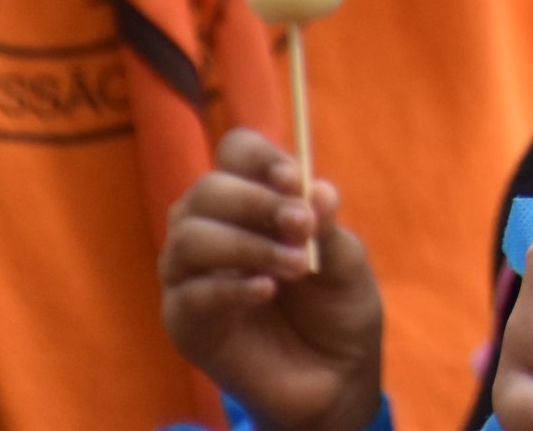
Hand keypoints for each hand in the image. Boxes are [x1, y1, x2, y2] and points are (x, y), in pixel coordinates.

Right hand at [159, 130, 383, 430]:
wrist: (335, 376)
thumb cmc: (337, 308)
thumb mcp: (347, 262)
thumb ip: (327, 226)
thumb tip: (316, 190)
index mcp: (253, 203)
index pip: (235, 154)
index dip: (259, 158)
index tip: (293, 178)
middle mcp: (214, 231)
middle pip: (207, 191)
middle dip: (257, 202)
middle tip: (302, 227)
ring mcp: (192, 276)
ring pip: (189, 238)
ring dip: (247, 245)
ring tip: (296, 266)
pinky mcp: (185, 321)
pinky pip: (189, 294)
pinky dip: (230, 287)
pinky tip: (266, 292)